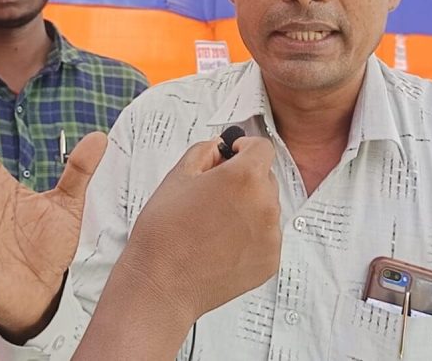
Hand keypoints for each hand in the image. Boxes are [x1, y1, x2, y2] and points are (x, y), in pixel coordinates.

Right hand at [122, 134, 280, 317]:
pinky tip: (222, 243)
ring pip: (267, 208)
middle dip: (245, 180)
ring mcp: (270, 235)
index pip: (262, 148)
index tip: (235, 154)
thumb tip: (219, 148)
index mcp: (244, 177)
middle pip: (266, 178)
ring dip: (248, 208)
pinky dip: (251, 236)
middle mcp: (264, 204)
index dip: (245, 148)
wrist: (161, 284)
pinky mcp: (270, 260)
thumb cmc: (164, 235)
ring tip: (214, 224)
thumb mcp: (177, 177)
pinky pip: (267, 236)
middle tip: (215, 194)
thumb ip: (204, 152)